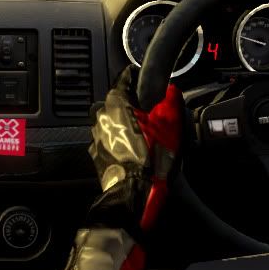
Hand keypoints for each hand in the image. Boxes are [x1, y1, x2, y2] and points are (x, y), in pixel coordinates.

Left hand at [85, 66, 184, 233]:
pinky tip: (137, 152)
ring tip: (148, 138)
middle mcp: (101, 115)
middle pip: (120, 102)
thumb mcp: (170, 122)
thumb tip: (172, 90)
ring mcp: (96, 136)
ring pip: (114, 122)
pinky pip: (110, 141)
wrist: (137, 191)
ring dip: (128, 126)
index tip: (149, 83)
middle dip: (136, 107)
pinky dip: (121, 143)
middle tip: (154, 117)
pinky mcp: (97, 154)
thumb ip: (171, 99)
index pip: (126, 77)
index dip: (140, 78)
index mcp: (115, 101)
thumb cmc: (152, 156)